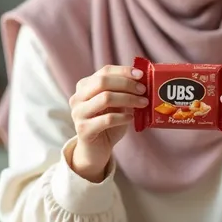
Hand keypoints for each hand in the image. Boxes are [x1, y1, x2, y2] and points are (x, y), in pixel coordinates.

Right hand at [69, 65, 147, 181]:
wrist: (95, 149)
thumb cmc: (108, 123)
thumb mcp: (116, 104)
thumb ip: (123, 91)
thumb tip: (142, 80)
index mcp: (84, 86)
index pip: (104, 71)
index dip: (123, 71)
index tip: (141, 75)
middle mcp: (78, 98)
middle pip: (103, 82)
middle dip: (127, 84)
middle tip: (143, 90)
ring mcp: (78, 113)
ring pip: (105, 98)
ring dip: (128, 99)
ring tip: (142, 103)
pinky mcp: (83, 130)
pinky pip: (107, 119)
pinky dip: (123, 117)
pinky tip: (131, 118)